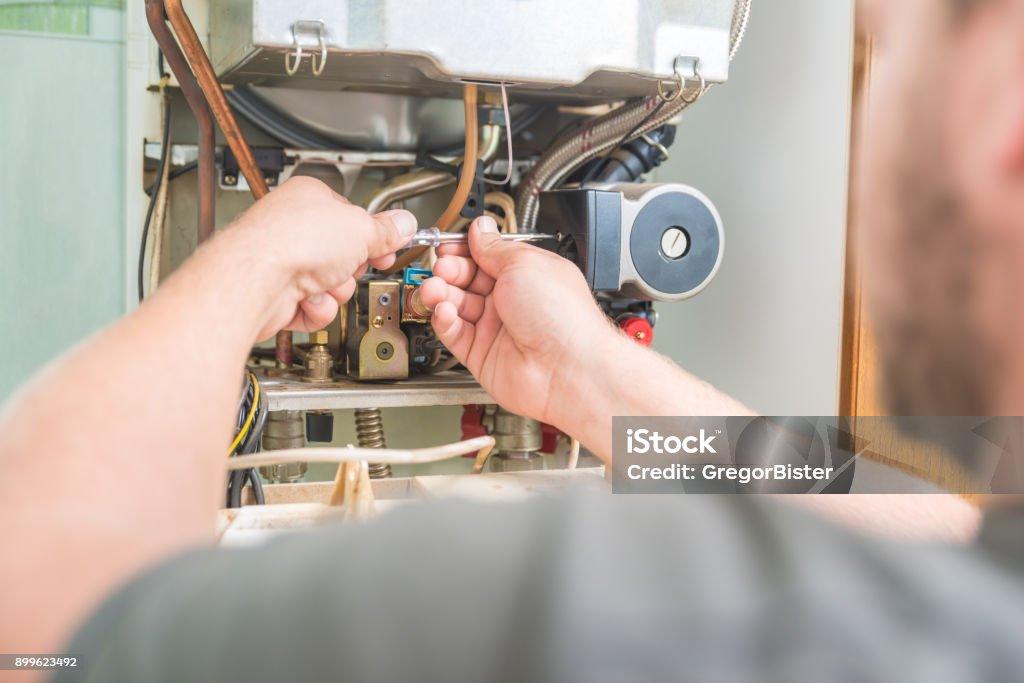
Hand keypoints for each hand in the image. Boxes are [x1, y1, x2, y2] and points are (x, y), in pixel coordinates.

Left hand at [225, 176, 416, 339]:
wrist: (256, 280)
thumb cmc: (292, 241)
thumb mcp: (360, 229)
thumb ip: (386, 230)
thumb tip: (404, 223)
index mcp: (311, 198)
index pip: (353, 217)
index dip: (374, 235)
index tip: (388, 246)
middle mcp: (294, 228)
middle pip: (345, 255)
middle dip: (352, 268)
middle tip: (349, 265)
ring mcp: (285, 262)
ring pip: (333, 285)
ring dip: (336, 290)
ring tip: (323, 283)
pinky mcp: (280, 295)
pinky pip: (316, 307)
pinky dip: (318, 308)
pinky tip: (308, 299)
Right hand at [420, 215, 617, 423]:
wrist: (567, 368)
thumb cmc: (562, 317)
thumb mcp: (524, 264)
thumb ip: (494, 248)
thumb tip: (480, 229)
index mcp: (527, 275)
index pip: (486, 257)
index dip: (465, 250)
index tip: (449, 246)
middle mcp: (512, 301)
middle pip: (467, 280)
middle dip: (450, 271)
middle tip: (442, 267)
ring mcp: (497, 329)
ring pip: (457, 306)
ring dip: (442, 294)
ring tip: (435, 289)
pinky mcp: (482, 355)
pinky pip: (455, 333)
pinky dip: (445, 320)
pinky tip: (445, 311)